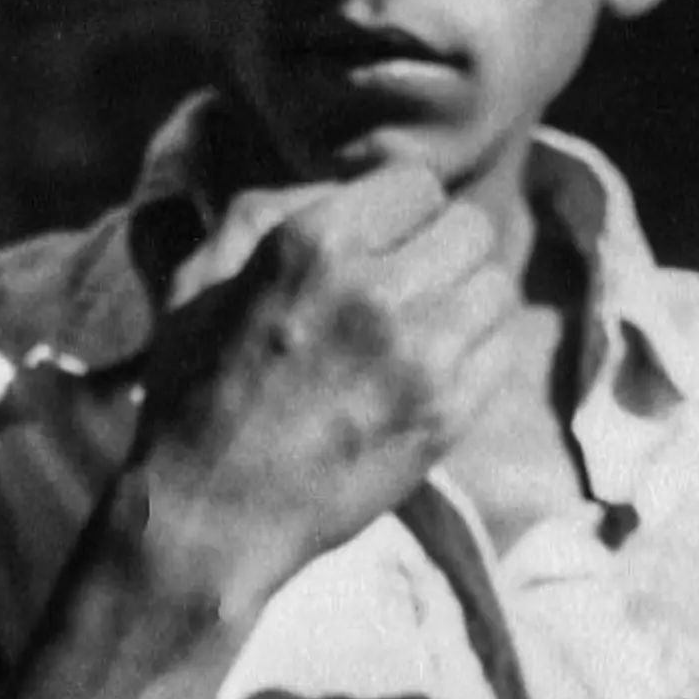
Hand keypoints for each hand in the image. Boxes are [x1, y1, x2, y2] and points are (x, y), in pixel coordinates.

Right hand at [128, 163, 521, 614]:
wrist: (211, 516)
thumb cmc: (195, 391)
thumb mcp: (200, 278)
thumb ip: (269, 211)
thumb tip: (344, 184)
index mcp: (315, 244)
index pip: (417, 182)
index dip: (401, 207)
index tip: (385, 236)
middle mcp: (378, 293)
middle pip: (472, 229)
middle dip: (444, 246)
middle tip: (415, 278)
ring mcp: (422, 359)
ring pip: (497, 288)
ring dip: (468, 298)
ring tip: (430, 322)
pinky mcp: (448, 416)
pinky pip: (502, 351)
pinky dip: (480, 352)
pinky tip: (439, 367)